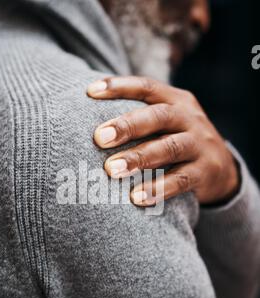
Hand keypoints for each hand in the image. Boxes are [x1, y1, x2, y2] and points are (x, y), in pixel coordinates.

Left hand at [87, 76, 238, 205]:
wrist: (222, 168)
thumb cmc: (178, 142)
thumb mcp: (166, 124)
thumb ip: (140, 120)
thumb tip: (90, 125)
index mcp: (175, 101)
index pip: (146, 87)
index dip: (119, 87)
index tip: (89, 92)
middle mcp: (189, 118)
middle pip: (158, 116)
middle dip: (127, 126)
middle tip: (99, 138)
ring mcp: (200, 144)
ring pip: (170, 147)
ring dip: (139, 158)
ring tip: (112, 170)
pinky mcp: (206, 171)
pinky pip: (181, 180)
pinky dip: (158, 188)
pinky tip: (136, 198)